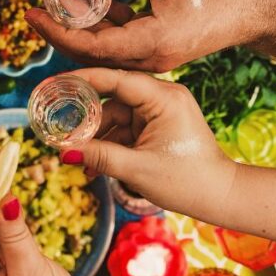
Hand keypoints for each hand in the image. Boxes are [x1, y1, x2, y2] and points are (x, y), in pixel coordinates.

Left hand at [27, 0, 275, 72]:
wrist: (255, 13)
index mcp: (150, 42)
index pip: (88, 46)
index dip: (55, 30)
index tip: (31, 12)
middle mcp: (149, 60)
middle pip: (89, 54)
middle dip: (59, 31)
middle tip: (34, 8)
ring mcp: (154, 59)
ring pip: (103, 50)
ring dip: (79, 28)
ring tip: (57, 0)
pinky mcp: (158, 52)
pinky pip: (120, 44)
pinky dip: (102, 26)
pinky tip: (88, 1)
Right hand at [61, 68, 233, 225]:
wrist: (221, 197)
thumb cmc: (188, 181)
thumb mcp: (138, 169)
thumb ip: (100, 157)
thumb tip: (64, 151)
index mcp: (164, 97)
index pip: (116, 79)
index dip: (82, 80)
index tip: (54, 83)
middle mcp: (164, 96)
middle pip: (113, 97)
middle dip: (87, 118)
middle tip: (58, 127)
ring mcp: (162, 110)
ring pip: (117, 115)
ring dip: (98, 137)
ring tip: (79, 161)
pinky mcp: (160, 125)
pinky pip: (127, 127)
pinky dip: (111, 143)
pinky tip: (94, 165)